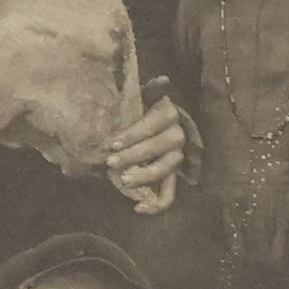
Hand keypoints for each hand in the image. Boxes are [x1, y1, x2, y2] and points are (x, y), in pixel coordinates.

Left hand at [106, 78, 183, 212]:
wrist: (160, 122)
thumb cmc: (145, 107)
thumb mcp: (144, 96)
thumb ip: (150, 89)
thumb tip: (163, 79)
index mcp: (169, 115)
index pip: (152, 126)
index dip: (133, 136)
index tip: (113, 143)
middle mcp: (177, 136)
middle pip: (158, 149)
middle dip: (133, 156)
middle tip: (111, 163)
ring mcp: (177, 158)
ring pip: (166, 170)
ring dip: (145, 177)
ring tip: (123, 180)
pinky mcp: (174, 176)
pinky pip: (170, 194)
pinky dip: (157, 205)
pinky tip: (138, 209)